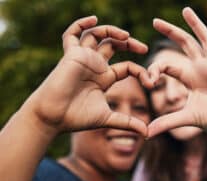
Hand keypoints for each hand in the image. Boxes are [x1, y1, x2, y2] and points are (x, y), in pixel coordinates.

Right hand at [21, 16, 150, 136]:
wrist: (53, 118)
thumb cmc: (77, 118)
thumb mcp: (108, 118)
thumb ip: (127, 123)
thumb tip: (148, 134)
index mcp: (104, 78)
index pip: (127, 67)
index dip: (141, 72)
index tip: (151, 83)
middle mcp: (95, 65)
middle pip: (114, 46)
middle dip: (129, 43)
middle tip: (144, 49)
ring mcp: (83, 58)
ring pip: (97, 36)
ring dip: (112, 31)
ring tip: (126, 36)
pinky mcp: (71, 55)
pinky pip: (72, 34)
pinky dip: (81, 24)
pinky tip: (93, 19)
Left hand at [147, 7, 206, 137]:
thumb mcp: (188, 118)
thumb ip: (167, 122)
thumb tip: (145, 133)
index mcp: (190, 78)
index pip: (169, 65)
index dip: (157, 68)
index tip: (149, 79)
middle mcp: (202, 68)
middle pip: (185, 45)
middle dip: (171, 32)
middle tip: (155, 21)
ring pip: (206, 41)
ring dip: (196, 25)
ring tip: (185, 10)